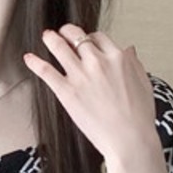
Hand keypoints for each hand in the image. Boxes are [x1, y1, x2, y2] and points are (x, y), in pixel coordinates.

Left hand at [23, 24, 159, 165]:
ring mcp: (81, 76)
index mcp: (118, 58)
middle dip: (68, 32)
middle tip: (63, 33)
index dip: (90, 38)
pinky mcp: (67, 92)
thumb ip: (134, 63)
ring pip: (59, 47)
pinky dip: (35, 62)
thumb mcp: (144, 83)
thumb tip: (129, 49)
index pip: (98, 37)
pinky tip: (28, 58)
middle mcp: (98, 62)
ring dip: (50, 39)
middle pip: (77, 37)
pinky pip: (46, 71)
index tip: (86, 42)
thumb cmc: (139, 117)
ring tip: (46, 36)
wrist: (129, 139)